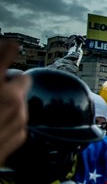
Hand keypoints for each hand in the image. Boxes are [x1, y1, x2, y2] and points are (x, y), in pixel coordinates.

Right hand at [0, 40, 29, 162]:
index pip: (8, 50)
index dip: (6, 49)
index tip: (8, 47)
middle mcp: (11, 98)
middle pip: (22, 78)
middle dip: (9, 81)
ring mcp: (19, 118)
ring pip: (20, 101)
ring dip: (8, 102)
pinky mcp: (21, 135)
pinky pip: (19, 120)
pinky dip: (8, 121)